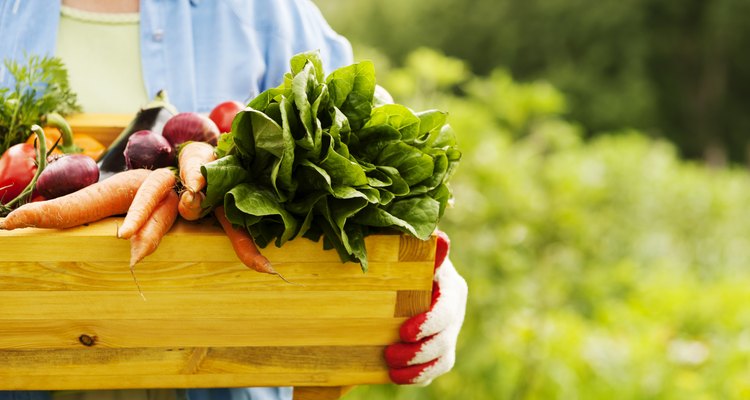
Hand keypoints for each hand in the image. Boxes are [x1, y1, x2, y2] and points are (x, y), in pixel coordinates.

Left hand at [384, 230, 467, 384]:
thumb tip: (440, 238)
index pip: (446, 308)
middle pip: (445, 336)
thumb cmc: (401, 260)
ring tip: (391, 368)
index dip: (428, 323)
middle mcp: (454, 309)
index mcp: (449, 284)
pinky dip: (418, 376)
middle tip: (390, 353)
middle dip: (418, 350)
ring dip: (417, 366)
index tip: (404, 332)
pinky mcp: (442, 349)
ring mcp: (450, 330)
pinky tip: (397, 376)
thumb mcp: (408, 252)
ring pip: (444, 357)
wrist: (396, 279)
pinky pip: (437, 369)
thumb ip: (422, 248)